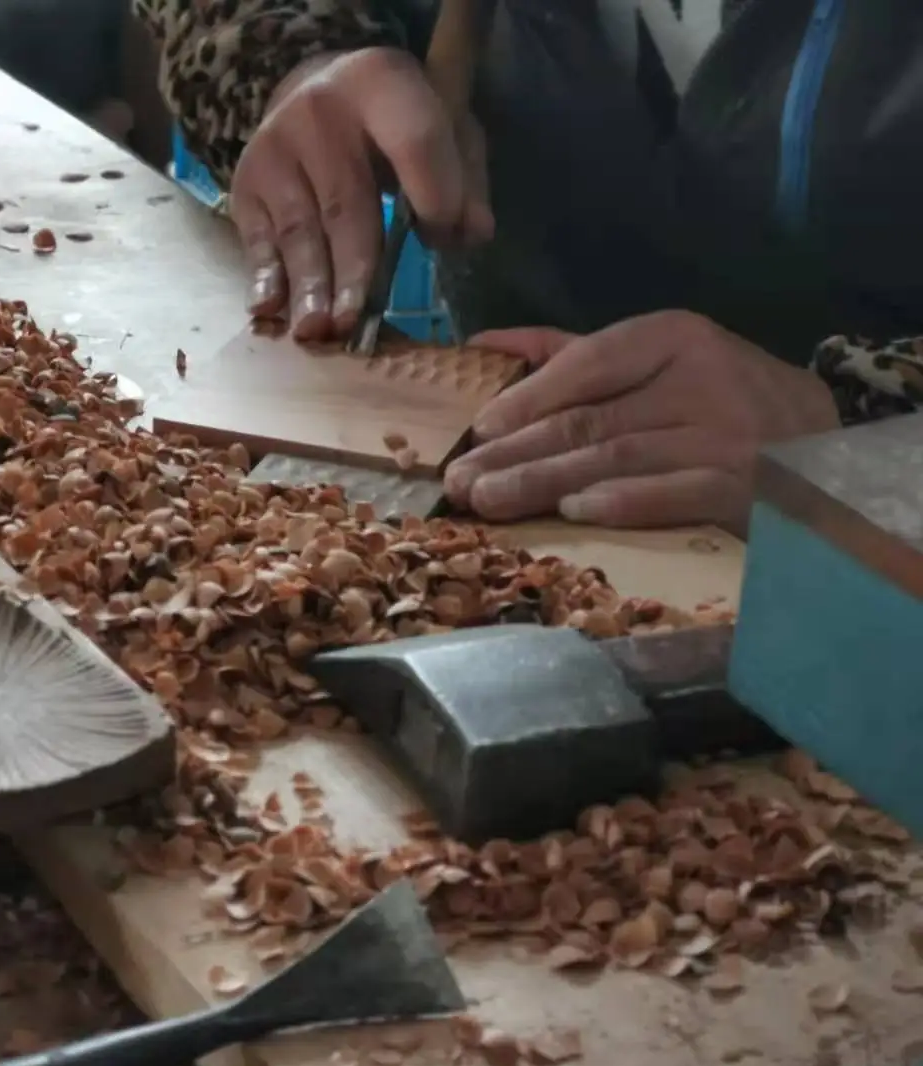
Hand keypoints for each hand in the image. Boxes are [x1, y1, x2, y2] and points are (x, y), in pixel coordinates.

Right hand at [231, 47, 493, 341]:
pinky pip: (257, 237)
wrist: (316, 88)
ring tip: (316, 330)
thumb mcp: (444, 125)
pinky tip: (268, 308)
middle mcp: (320, 112)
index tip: (444, 242)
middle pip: (346, 202)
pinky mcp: (247, 182)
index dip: (434, 195)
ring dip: (308, 285)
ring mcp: (276, 148)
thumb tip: (470, 237)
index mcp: (382, 84)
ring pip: (299, 228)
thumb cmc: (394, 120)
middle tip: (354, 320)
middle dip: (353, 267)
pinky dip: (263, 276)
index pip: (414, 143)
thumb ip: (465, 178)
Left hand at [441, 311, 841, 532]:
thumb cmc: (714, 399)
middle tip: (459, 482)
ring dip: (544, 485)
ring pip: (617, 460)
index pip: (587, 363)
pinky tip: (575, 512)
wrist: (822, 449)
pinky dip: (624, 503)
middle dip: (514, 454)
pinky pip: (675, 495)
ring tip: (489, 503)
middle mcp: (701, 380)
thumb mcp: (655, 359)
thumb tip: (480, 346)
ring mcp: (726, 434)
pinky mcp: (746, 487)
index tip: (475, 430)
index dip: (525, 397)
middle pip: (589, 420)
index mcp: (674, 336)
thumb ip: (568, 352)